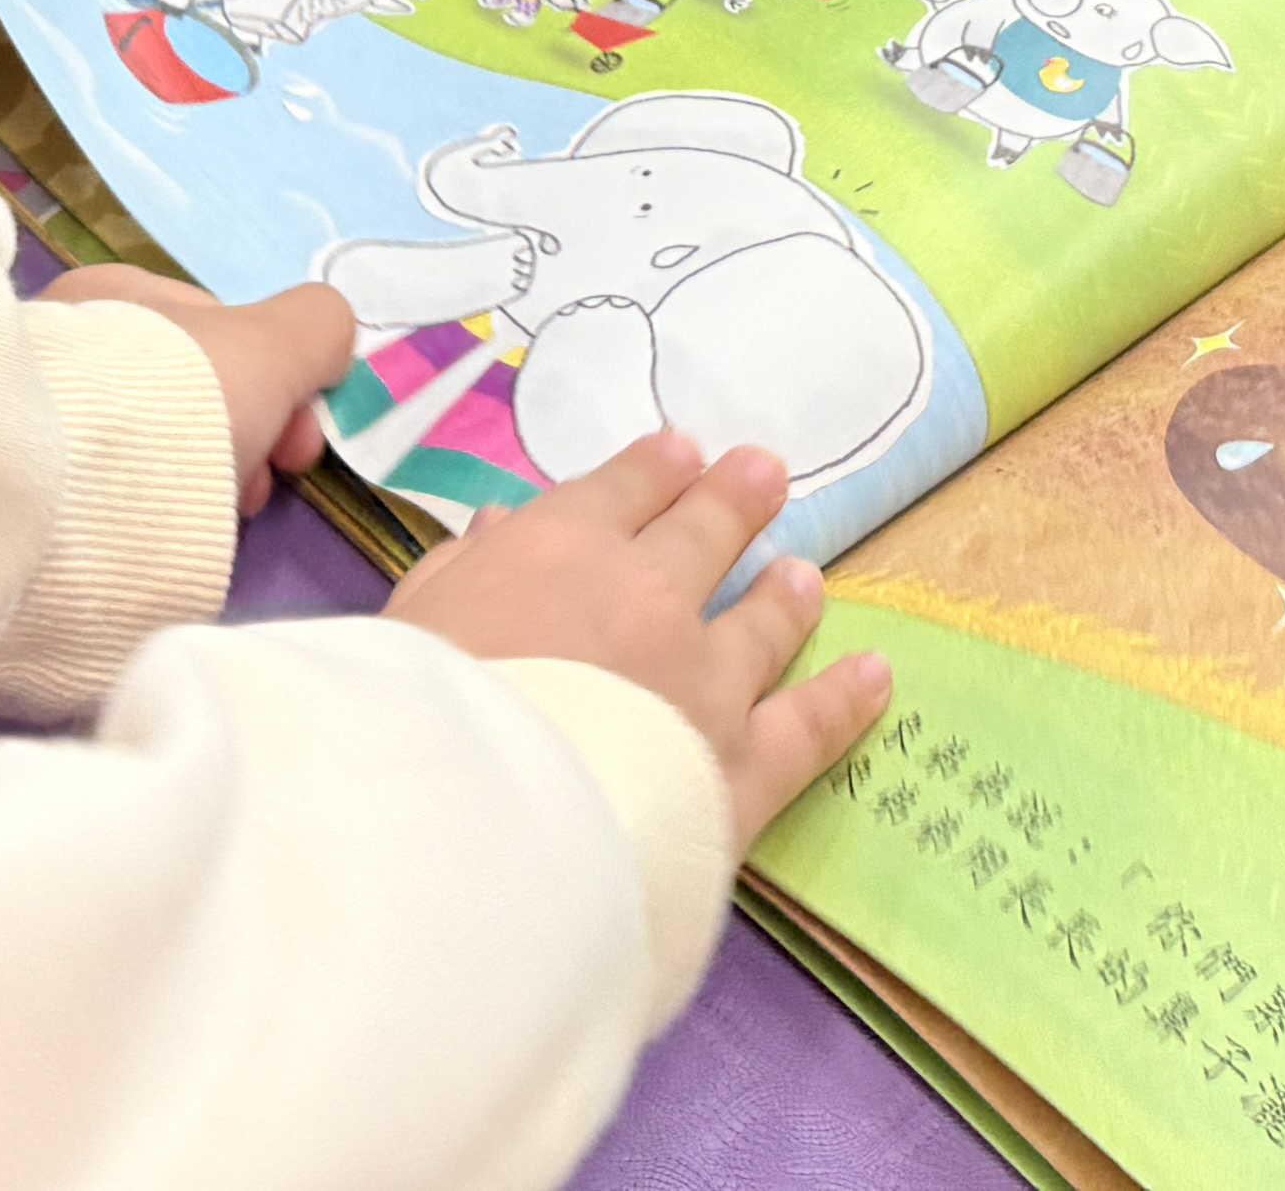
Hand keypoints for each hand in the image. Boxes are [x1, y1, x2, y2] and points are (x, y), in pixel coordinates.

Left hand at [43, 267, 357, 516]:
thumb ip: (312, 328)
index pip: (215, 330)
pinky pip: (108, 487)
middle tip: (257, 493)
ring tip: (209, 524)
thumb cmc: (172, 400)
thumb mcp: (270, 347)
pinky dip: (145, 507)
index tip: (295, 446)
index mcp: (112, 290)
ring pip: (148, 443)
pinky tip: (156, 535)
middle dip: (240, 439)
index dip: (275, 381)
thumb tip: (329, 334)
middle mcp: (65, 340)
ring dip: (197, 477)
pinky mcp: (24, 485)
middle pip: (185, 391)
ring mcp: (38, 415)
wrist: (65, 497)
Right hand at [382, 433, 890, 847]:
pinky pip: (809, 726)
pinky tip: (873, 678)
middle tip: (765, 475)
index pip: (621, 490)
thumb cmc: (417, 721)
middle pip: (704, 535)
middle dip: (735, 501)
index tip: (681, 455)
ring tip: (803, 577)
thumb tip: (498, 529)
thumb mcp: (411, 625)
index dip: (654, 471)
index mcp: (560, 548)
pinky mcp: (744, 768)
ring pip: (762, 622)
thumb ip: (461, 572)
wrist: (476, 829)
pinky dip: (845, 698)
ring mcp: (707, 680)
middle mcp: (648, 596)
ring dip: (784, 593)